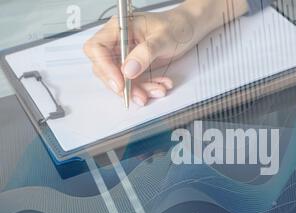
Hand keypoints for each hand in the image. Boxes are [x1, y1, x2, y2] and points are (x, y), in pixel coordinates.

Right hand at [84, 0, 248, 105]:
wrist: (190, 29)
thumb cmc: (176, 25)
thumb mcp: (163, 38)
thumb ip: (145, 53)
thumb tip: (128, 70)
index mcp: (119, 28)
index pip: (97, 48)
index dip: (104, 67)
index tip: (120, 83)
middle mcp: (119, 42)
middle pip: (105, 68)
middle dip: (123, 85)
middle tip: (140, 95)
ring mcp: (126, 55)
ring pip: (120, 80)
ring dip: (137, 90)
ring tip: (157, 90)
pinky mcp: (136, 66)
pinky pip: (134, 83)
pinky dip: (146, 88)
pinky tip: (160, 86)